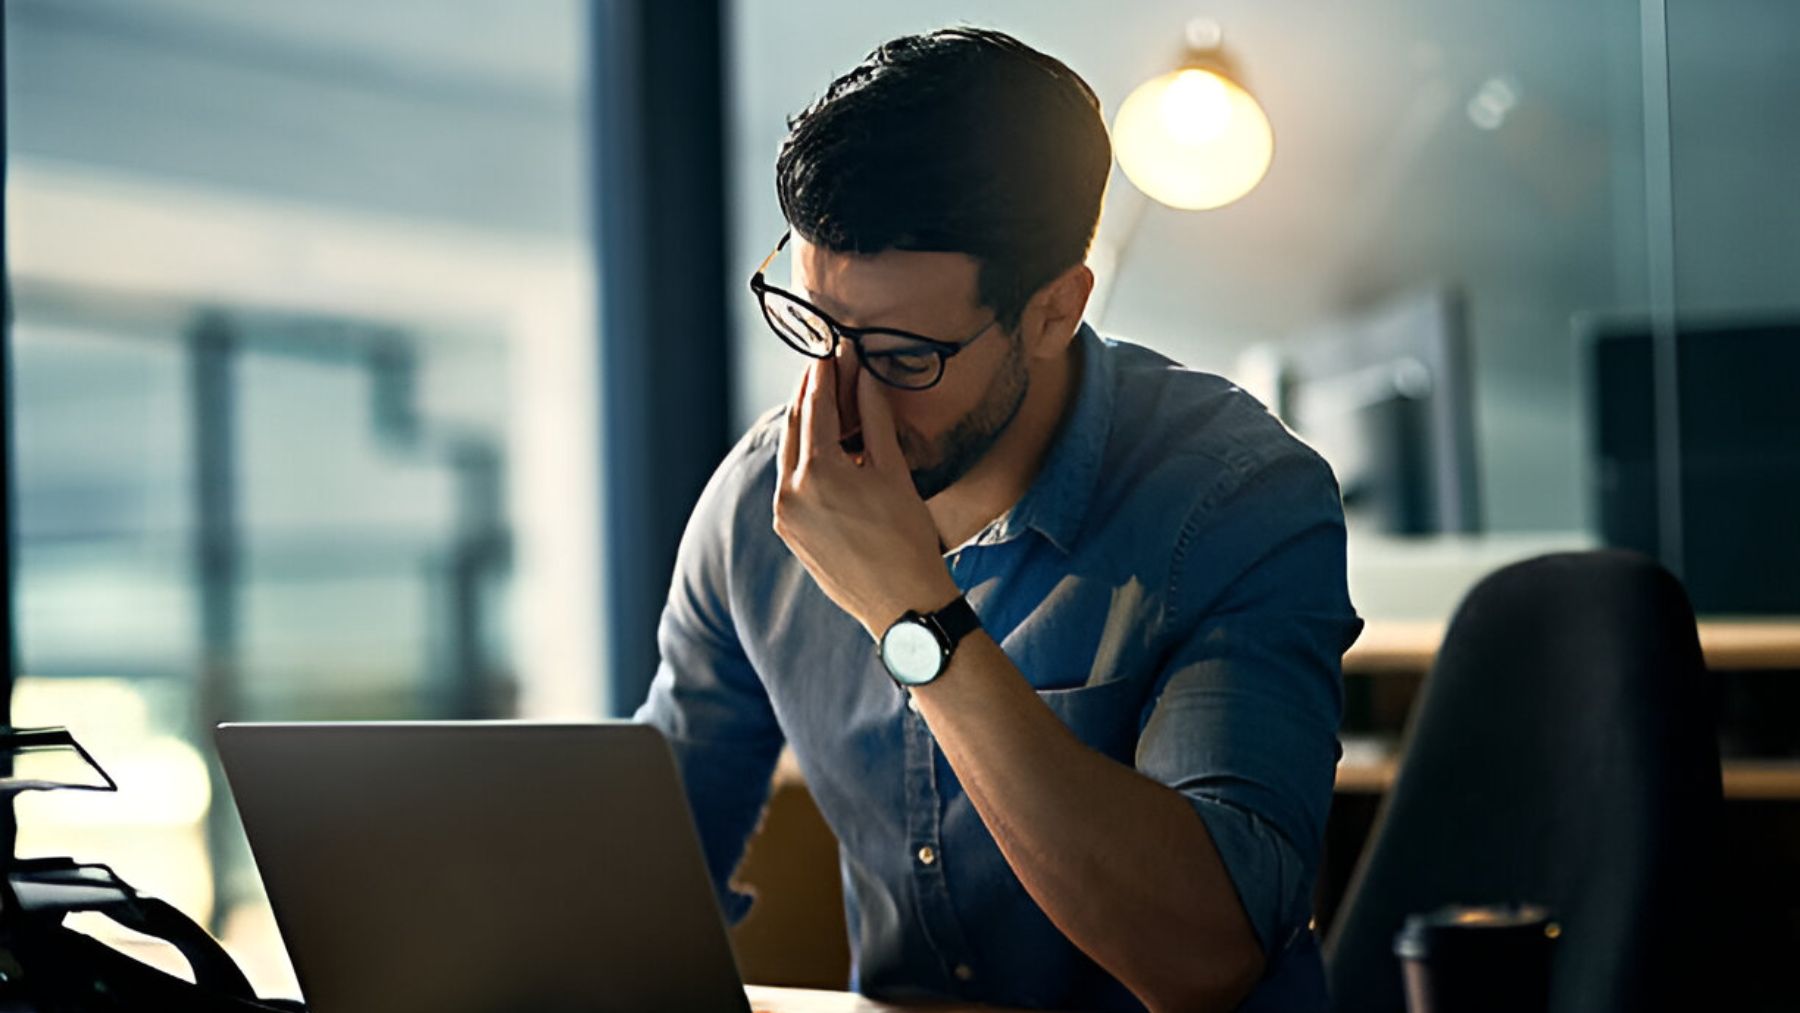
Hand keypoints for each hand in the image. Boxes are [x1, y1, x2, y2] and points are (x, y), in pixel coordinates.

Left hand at [773, 357, 959, 639]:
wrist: (902, 602)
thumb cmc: (907, 537)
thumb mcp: (894, 471)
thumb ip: (875, 418)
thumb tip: (864, 376)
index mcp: (817, 471)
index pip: (817, 406)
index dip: (826, 373)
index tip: (833, 349)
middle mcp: (790, 491)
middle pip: (795, 426)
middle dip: (810, 394)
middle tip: (823, 365)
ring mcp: (785, 514)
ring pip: (790, 454)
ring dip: (805, 425)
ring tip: (823, 400)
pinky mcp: (789, 532)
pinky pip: (790, 483)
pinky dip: (803, 459)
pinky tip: (822, 448)